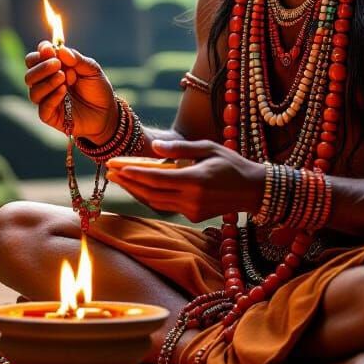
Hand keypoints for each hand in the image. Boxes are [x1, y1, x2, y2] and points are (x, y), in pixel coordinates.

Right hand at [24, 41, 116, 141]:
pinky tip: (63, 90)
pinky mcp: (51, 116)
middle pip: (29, 75)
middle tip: (57, 64)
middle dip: (41, 67)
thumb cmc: (97, 89)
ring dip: (47, 82)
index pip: (35, 59)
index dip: (40, 52)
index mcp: (52, 70)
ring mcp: (47, 100)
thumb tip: (61, 50)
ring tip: (63, 78)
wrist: (107, 112)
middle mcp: (46, 84)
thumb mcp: (92, 70)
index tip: (49, 49)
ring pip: (34, 91)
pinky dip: (52, 97)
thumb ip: (77, 60)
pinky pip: (43, 107)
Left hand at [105, 139, 264, 221]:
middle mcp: (192, 199)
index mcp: (195, 180)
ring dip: (135, 190)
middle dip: (128, 182)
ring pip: (156, 202)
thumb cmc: (232, 163)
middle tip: (109, 171)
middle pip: (151, 192)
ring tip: (118, 178)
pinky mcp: (194, 216)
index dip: (135, 173)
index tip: (116, 166)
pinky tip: (139, 186)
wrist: (254, 190)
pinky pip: (166, 206)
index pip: (157, 179)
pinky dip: (150, 196)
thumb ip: (180, 149)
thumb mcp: (208, 148)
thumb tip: (154, 147)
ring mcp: (192, 210)